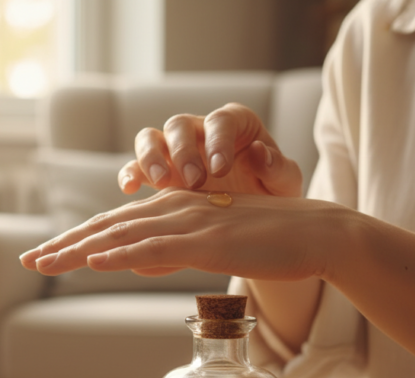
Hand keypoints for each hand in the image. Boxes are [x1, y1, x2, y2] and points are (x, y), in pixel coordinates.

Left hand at [19, 188, 342, 281]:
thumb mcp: (211, 248)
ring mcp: (190, 224)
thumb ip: (174, 253)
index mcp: (174, 211)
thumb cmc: (267, 243)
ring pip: (123, 236)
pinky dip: (123, 254)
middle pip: (108, 228)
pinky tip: (95, 260)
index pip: (114, 227)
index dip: (76, 241)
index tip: (44, 256)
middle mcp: (175, 210)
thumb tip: (141, 265)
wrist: (316, 233)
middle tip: (28, 260)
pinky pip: (158, 248)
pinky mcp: (208, 241)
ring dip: (79, 249)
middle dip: (65, 245)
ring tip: (44, 262)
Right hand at [117, 103, 302, 197]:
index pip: (220, 121)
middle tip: (194, 180)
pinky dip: (130, 174)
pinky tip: (130, 189)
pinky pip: (135, 167)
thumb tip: (259, 152)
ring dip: (151, 158)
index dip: (218, 141)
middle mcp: (199, 132)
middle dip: (183, 151)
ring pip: (150, 139)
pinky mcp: (156, 174)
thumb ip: (278, 168)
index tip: (222, 168)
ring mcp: (173, 152)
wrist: (255, 219)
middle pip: (179, 125)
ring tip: (159, 182)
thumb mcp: (285, 184)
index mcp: (234, 124)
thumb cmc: (271, 194)